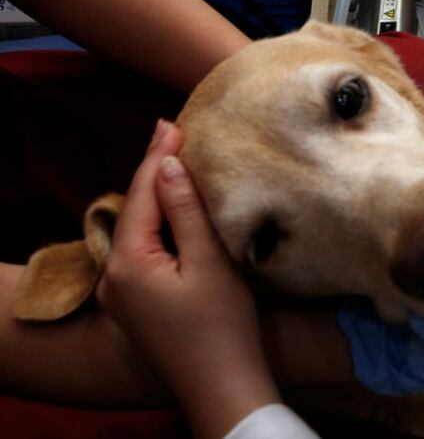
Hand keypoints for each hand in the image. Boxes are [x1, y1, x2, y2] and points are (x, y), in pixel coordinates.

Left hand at [97, 120, 279, 437]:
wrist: (223, 387)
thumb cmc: (223, 327)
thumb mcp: (209, 261)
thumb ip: (185, 211)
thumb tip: (167, 165)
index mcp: (128, 264)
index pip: (140, 195)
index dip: (156, 157)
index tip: (170, 121)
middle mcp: (115, 278)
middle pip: (135, 211)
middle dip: (154, 172)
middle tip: (174, 133)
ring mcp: (123, 295)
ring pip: (140, 231)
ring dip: (158, 199)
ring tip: (177, 164)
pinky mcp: (138, 306)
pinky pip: (145, 252)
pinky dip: (161, 225)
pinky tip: (176, 211)